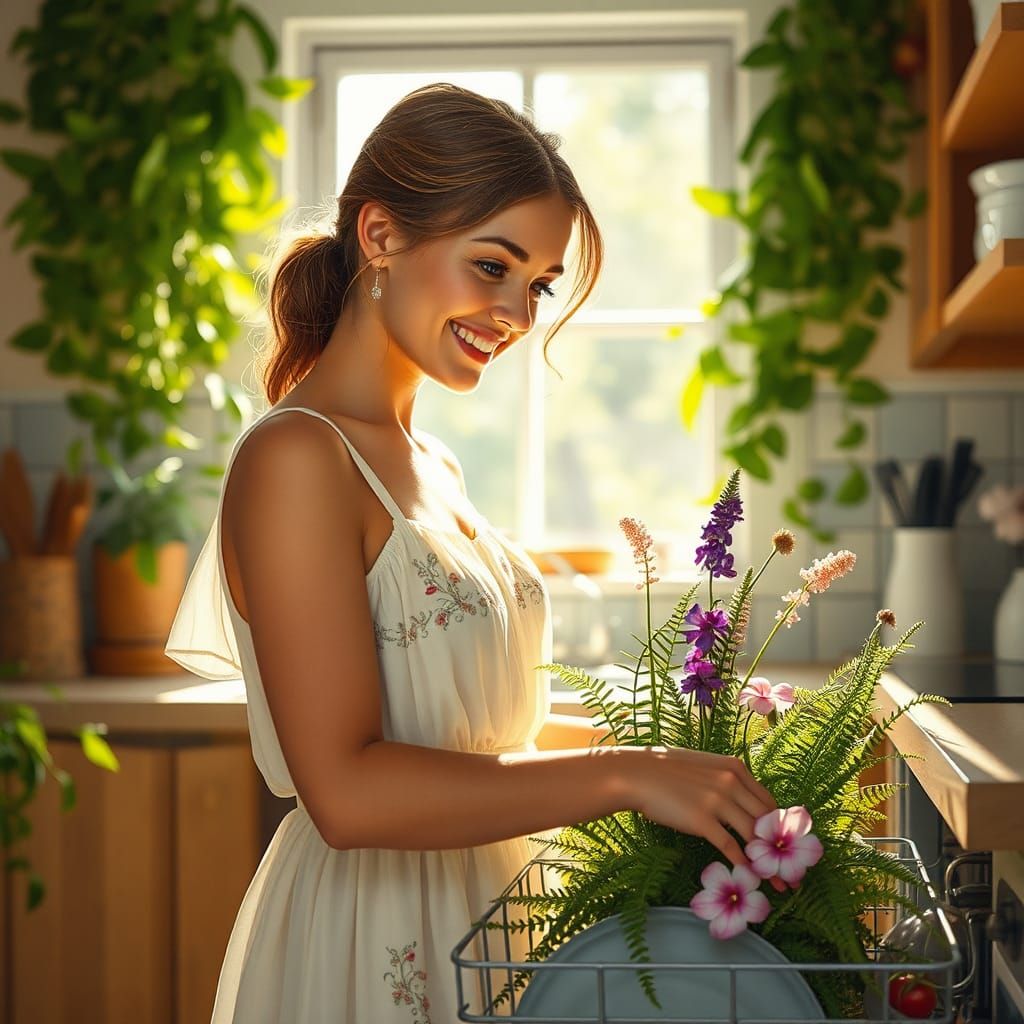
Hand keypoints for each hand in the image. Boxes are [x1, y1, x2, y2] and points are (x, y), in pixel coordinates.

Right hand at [618, 747, 779, 873]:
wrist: (636, 774)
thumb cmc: (665, 770)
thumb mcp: (704, 766)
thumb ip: (726, 780)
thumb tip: (743, 804)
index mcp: (735, 767)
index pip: (770, 802)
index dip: (781, 828)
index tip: (786, 847)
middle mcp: (731, 782)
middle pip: (768, 821)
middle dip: (783, 849)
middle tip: (793, 872)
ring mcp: (717, 801)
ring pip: (754, 837)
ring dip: (769, 864)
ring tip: (779, 883)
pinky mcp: (702, 820)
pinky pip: (731, 847)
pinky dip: (744, 865)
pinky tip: (750, 878)